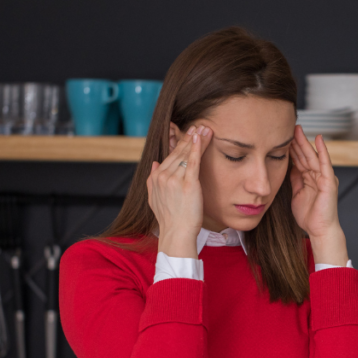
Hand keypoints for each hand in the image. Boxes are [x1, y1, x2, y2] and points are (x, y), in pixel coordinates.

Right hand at [147, 125, 211, 258]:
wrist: (176, 233)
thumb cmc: (169, 218)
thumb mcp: (154, 198)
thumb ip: (152, 180)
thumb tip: (155, 163)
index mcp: (156, 177)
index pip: (171, 156)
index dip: (181, 144)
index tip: (189, 133)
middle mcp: (163, 176)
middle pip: (179, 153)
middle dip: (190, 138)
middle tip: (199, 125)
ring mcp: (175, 180)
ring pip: (187, 155)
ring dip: (197, 140)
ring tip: (205, 128)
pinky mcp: (188, 185)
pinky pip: (193, 162)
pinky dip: (197, 148)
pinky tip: (201, 137)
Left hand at [289, 125, 347, 265]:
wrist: (319, 230)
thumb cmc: (309, 216)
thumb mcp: (296, 194)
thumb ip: (294, 180)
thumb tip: (288, 167)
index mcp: (309, 179)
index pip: (299, 160)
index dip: (292, 149)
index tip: (283, 138)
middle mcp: (318, 176)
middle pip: (306, 155)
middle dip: (298, 142)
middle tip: (290, 128)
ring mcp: (324, 178)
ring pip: (313, 156)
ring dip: (306, 143)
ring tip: (299, 130)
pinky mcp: (329, 181)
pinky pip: (325, 163)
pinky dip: (322, 151)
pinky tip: (318, 139)